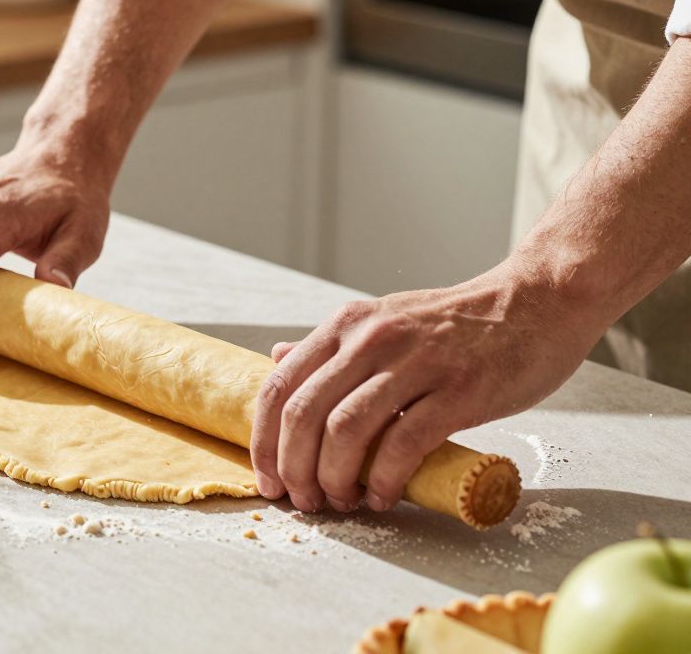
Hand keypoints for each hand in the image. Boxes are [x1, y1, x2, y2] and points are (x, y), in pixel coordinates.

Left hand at [250, 266, 603, 513]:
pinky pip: (404, 443)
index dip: (264, 441)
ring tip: (342, 502)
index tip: (269, 478)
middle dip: (293, 468)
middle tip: (303, 501)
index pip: (280, 386)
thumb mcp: (384, 318)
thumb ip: (332, 346)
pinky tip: (383, 496)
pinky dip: (384, 479)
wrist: (539, 301)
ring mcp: (417, 363)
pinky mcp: (461, 390)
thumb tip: (277, 359)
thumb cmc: (461, 323)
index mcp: (348, 325)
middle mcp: (373, 339)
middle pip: (304, 413)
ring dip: (333, 478)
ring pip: (345, 430)